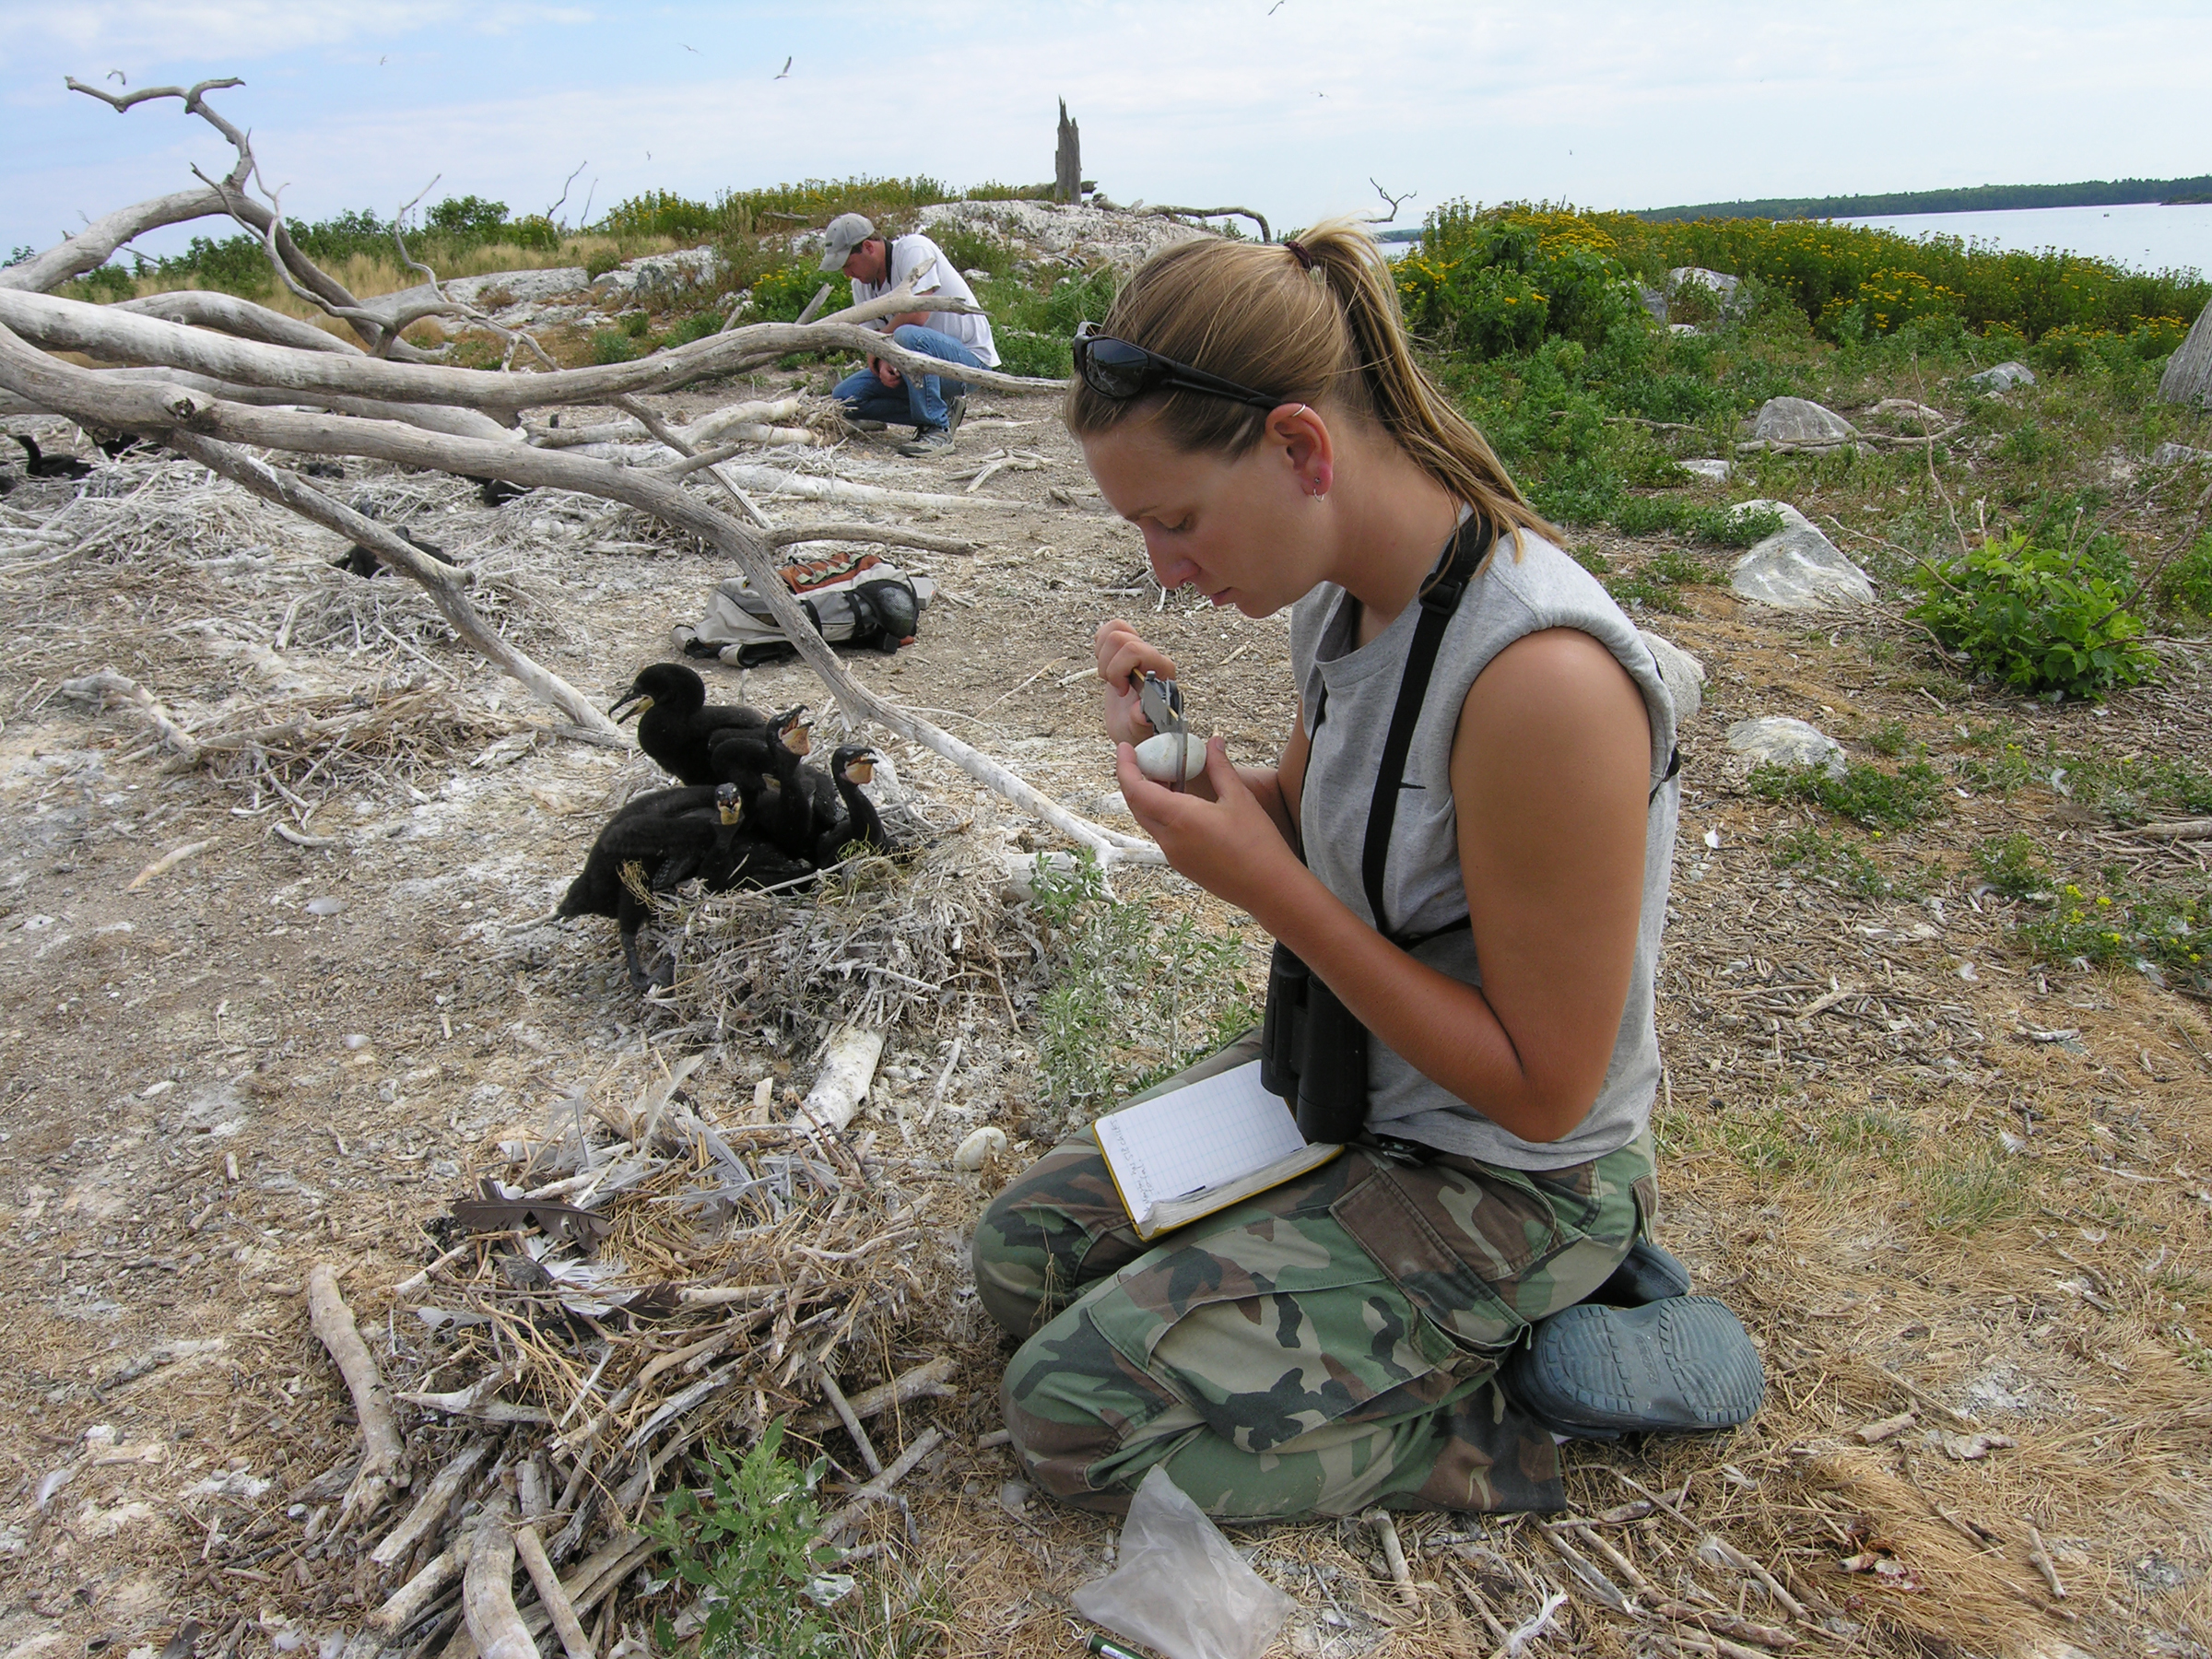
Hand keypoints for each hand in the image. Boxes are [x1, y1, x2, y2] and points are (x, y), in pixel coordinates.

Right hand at [872, 357, 901, 387]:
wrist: (884, 365)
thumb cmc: (888, 363)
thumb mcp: (891, 364)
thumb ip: (894, 369)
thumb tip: (898, 375)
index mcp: (882, 372)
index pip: (889, 378)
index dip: (895, 377)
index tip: (900, 374)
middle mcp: (882, 378)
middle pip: (891, 383)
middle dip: (898, 381)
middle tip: (902, 377)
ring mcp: (883, 381)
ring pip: (892, 386)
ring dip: (898, 383)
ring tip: (901, 378)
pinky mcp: (886, 384)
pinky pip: (892, 386)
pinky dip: (897, 383)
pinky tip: (898, 379)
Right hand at [1094, 619, 1177, 746]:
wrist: (1133, 727)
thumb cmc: (1138, 728)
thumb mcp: (1138, 730)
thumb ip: (1140, 721)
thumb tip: (1140, 711)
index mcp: (1160, 672)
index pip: (1135, 650)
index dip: (1119, 670)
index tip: (1121, 691)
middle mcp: (1151, 657)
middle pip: (1121, 638)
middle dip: (1110, 664)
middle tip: (1115, 685)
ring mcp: (1138, 652)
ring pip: (1116, 629)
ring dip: (1104, 655)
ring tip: (1111, 676)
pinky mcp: (1125, 650)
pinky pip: (1111, 629)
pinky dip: (1101, 644)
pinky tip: (1107, 663)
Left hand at [1117, 737, 1301, 911]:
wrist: (1268, 888)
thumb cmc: (1258, 844)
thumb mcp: (1239, 798)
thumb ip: (1220, 767)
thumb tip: (1214, 742)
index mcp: (1179, 818)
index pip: (1135, 789)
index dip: (1125, 766)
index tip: (1124, 748)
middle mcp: (1169, 839)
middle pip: (1136, 805)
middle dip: (1135, 779)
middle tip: (1148, 758)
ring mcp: (1174, 854)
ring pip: (1148, 820)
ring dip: (1150, 797)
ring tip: (1170, 777)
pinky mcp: (1182, 864)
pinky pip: (1162, 834)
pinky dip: (1163, 814)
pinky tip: (1184, 803)